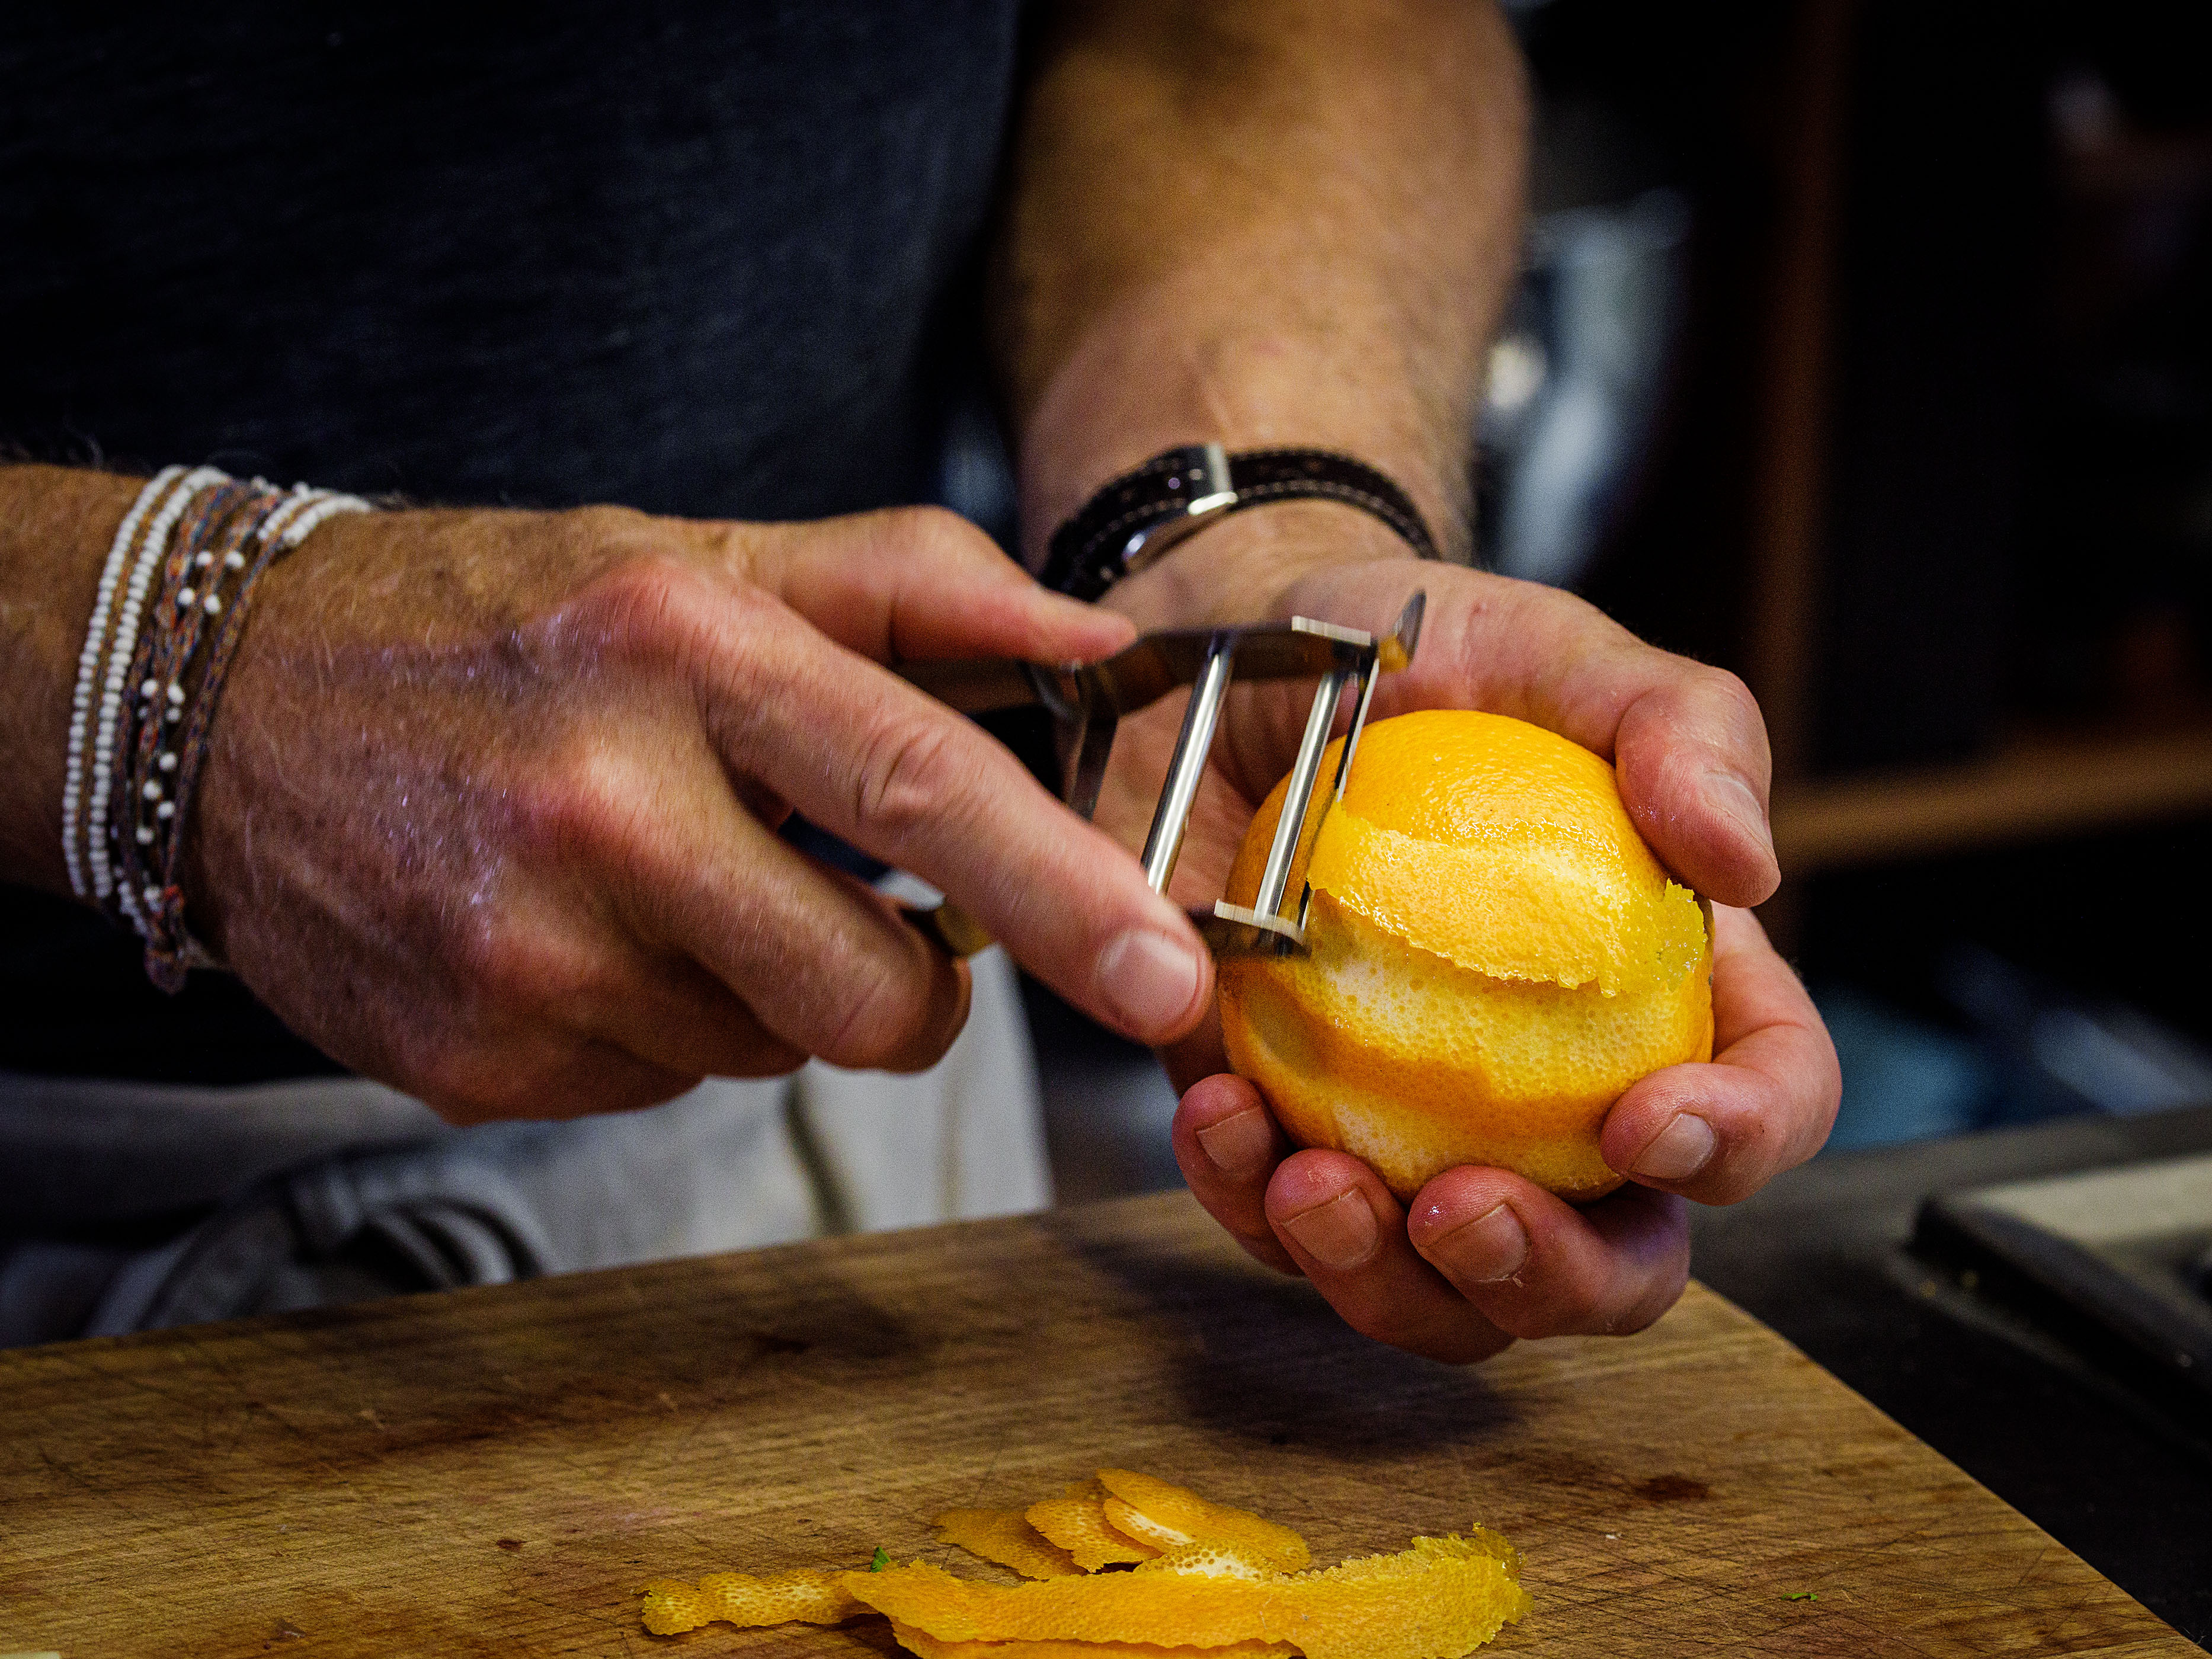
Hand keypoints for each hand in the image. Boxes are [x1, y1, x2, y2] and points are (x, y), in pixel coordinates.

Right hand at [189, 503, 1213, 1121]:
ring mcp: (526, 951)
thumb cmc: (496, 619)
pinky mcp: (476, 1056)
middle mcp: (600, 808)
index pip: (919, 787)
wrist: (215, 703)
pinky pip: (668, 1080)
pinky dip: (662, 1019)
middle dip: (915, 987)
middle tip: (861, 912)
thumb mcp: (695, 560)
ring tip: (660, 878)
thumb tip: (1101, 649)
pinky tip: (580, 928)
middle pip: (874, 992)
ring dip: (765, 983)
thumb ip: (915, 590)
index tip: (1171, 978)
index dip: (1065, 893)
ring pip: (774, 1046)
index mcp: (679, 652)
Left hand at [1094, 550, 1838, 1362]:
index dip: (1736, 1142)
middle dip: (1552, 1281)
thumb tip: (1749, 864)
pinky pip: (1280, 1222)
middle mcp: (1551, 1092)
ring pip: (1442, 1294)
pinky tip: (1216, 1117)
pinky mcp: (1287, 1126)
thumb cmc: (1421, 651)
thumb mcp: (1556, 652)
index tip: (1644, 1120)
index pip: (1763, 1101)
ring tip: (1308, 1181)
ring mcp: (1414, 1129)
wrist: (1231, 648)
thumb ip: (1683, 728)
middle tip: (1464, 1212)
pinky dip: (1245, 1199)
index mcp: (1662, 990)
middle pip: (1612, 1262)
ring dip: (1381, 1278)